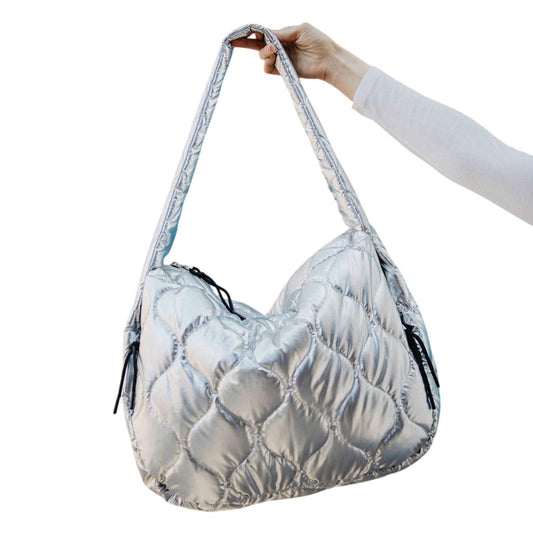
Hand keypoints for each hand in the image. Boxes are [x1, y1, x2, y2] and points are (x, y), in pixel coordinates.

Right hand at [231, 23, 370, 99]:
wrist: (328, 59)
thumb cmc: (317, 41)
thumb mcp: (299, 30)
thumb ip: (281, 32)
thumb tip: (264, 34)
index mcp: (283, 34)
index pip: (263, 32)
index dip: (251, 32)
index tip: (242, 31)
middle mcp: (279, 47)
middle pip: (257, 45)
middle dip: (244, 42)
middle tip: (234, 42)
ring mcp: (280, 59)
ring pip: (262, 56)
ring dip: (263, 52)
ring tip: (273, 49)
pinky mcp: (283, 71)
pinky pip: (268, 68)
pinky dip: (268, 62)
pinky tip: (275, 56)